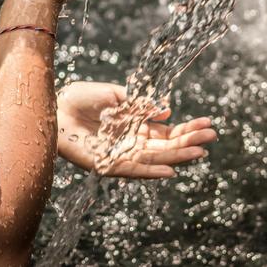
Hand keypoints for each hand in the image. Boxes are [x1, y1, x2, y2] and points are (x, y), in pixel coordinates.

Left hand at [56, 81, 215, 178]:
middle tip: (212, 136)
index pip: (167, 131)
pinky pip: (133, 170)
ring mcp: (121, 153)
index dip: (187, 128)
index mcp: (135, 124)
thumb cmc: (81, 98)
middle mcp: (132, 141)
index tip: (207, 124)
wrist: (54, 106)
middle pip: (166, 145)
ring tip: (199, 152)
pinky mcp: (107, 163)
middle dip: (189, 141)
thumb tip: (168, 110)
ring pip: (156, 158)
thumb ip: (141, 105)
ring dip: (177, 156)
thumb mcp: (116, 95)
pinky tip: (169, 172)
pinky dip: (151, 172)